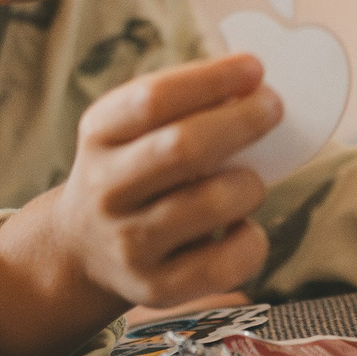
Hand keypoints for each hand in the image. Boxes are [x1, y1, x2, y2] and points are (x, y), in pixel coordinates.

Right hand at [0, 55, 279, 355]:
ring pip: (211, 204)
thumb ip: (182, 105)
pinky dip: (252, 240)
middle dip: (242, 122)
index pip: (153, 99)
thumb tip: (254, 85)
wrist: (84, 247)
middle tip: (273, 108)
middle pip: (183, 148)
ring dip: (249, 184)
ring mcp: (129, 244)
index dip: (211, 79)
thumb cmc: (133, 169)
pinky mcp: (156, 288)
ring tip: (249, 182)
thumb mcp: (133, 129)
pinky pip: (225, 263)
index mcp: (99, 135)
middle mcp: (107, 190)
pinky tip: (242, 226)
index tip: (253, 67)